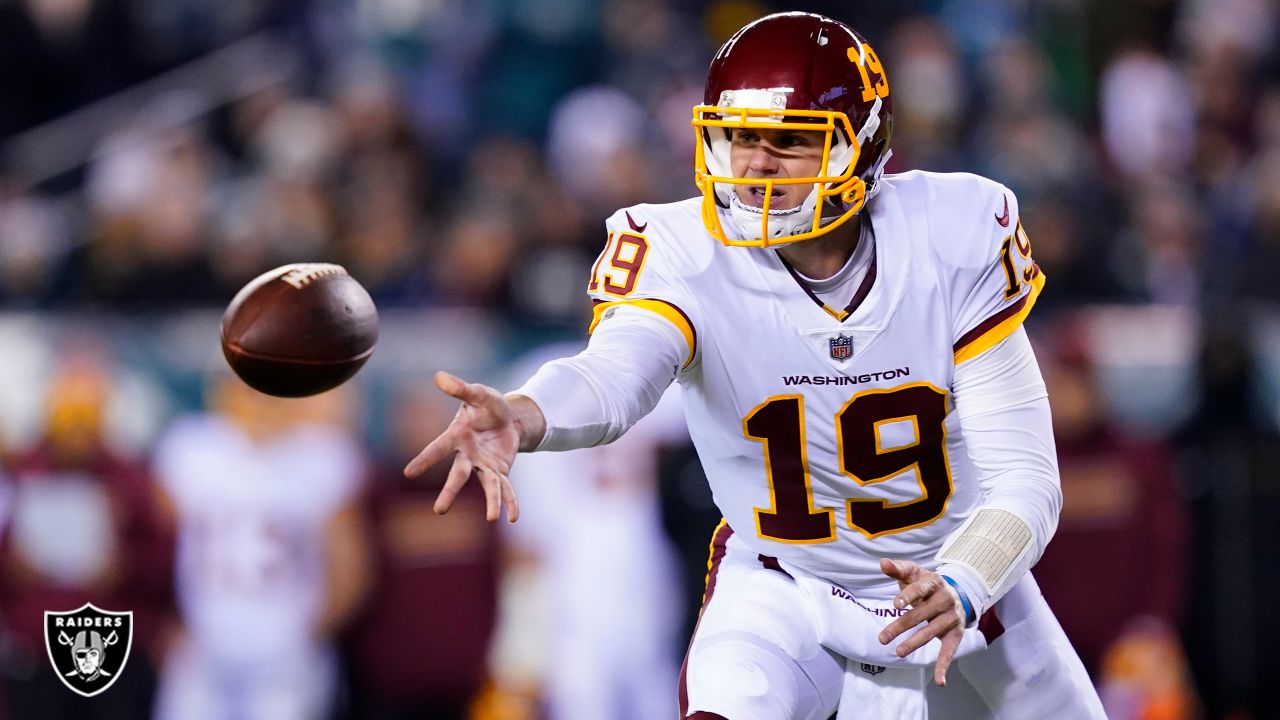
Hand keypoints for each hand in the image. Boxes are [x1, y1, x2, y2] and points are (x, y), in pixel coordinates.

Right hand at [404, 371, 519, 522]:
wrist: (507, 418)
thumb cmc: (487, 405)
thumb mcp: (479, 393)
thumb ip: (461, 388)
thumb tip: (439, 376)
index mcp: (457, 436)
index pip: (439, 448)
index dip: (424, 460)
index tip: (408, 472)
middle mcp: (467, 455)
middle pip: (458, 475)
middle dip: (450, 491)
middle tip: (440, 510)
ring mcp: (483, 466)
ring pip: (486, 486)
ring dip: (491, 502)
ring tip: (493, 518)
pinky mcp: (499, 471)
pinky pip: (505, 488)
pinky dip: (510, 502)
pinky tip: (512, 518)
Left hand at [876, 558, 965, 686]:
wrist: (956, 593)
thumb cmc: (925, 584)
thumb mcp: (913, 573)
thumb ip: (897, 569)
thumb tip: (882, 563)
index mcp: (934, 582)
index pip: (920, 588)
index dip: (908, 596)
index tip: (895, 605)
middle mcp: (945, 600)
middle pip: (920, 614)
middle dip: (900, 626)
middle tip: (882, 638)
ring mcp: (951, 618)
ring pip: (931, 632)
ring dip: (915, 643)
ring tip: (898, 652)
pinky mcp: (955, 634)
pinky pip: (949, 651)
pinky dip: (944, 666)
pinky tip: (939, 681)